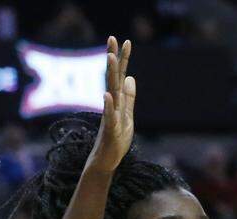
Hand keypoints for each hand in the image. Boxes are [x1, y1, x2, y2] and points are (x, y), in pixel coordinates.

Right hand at [88, 36, 135, 171]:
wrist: (105, 162)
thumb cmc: (115, 141)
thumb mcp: (127, 116)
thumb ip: (129, 98)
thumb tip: (131, 78)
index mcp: (117, 102)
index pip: (120, 77)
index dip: (123, 60)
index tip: (126, 41)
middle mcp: (111, 105)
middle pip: (113, 78)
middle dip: (113, 58)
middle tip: (112, 37)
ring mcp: (109, 116)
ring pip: (111, 93)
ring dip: (110, 75)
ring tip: (110, 58)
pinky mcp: (109, 131)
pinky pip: (109, 116)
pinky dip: (108, 106)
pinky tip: (107, 95)